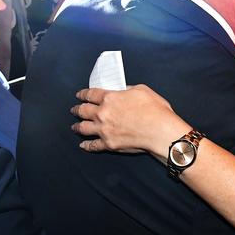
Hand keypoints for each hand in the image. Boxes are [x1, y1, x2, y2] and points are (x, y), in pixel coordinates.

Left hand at [70, 85, 190, 158]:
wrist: (160, 131)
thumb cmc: (155, 110)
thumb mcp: (142, 90)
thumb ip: (127, 89)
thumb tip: (122, 91)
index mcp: (110, 98)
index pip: (90, 94)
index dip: (83, 94)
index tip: (80, 95)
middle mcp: (103, 114)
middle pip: (83, 111)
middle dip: (76, 110)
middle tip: (74, 110)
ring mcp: (104, 130)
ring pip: (83, 128)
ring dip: (77, 127)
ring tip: (74, 127)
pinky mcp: (109, 144)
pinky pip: (93, 145)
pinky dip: (86, 145)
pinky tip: (83, 145)